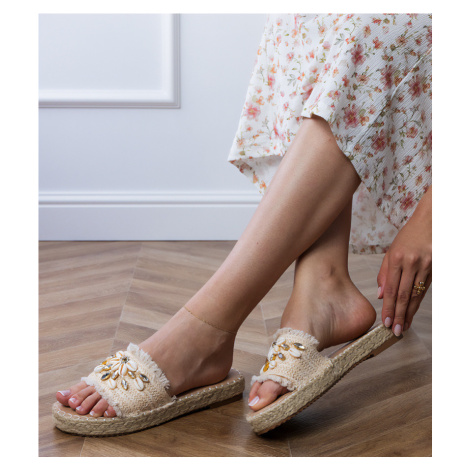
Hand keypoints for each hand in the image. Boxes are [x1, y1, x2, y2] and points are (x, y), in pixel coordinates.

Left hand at [377, 187, 431, 335]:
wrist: (431, 221)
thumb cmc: (408, 236)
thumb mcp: (392, 251)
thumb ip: (385, 273)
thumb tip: (381, 296)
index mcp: (397, 258)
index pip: (391, 288)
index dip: (388, 307)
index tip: (386, 322)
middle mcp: (411, 263)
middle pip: (403, 295)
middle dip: (399, 315)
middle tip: (395, 331)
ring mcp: (425, 266)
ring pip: (416, 295)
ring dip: (409, 313)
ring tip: (404, 326)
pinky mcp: (435, 268)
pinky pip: (424, 289)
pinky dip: (418, 303)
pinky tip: (413, 312)